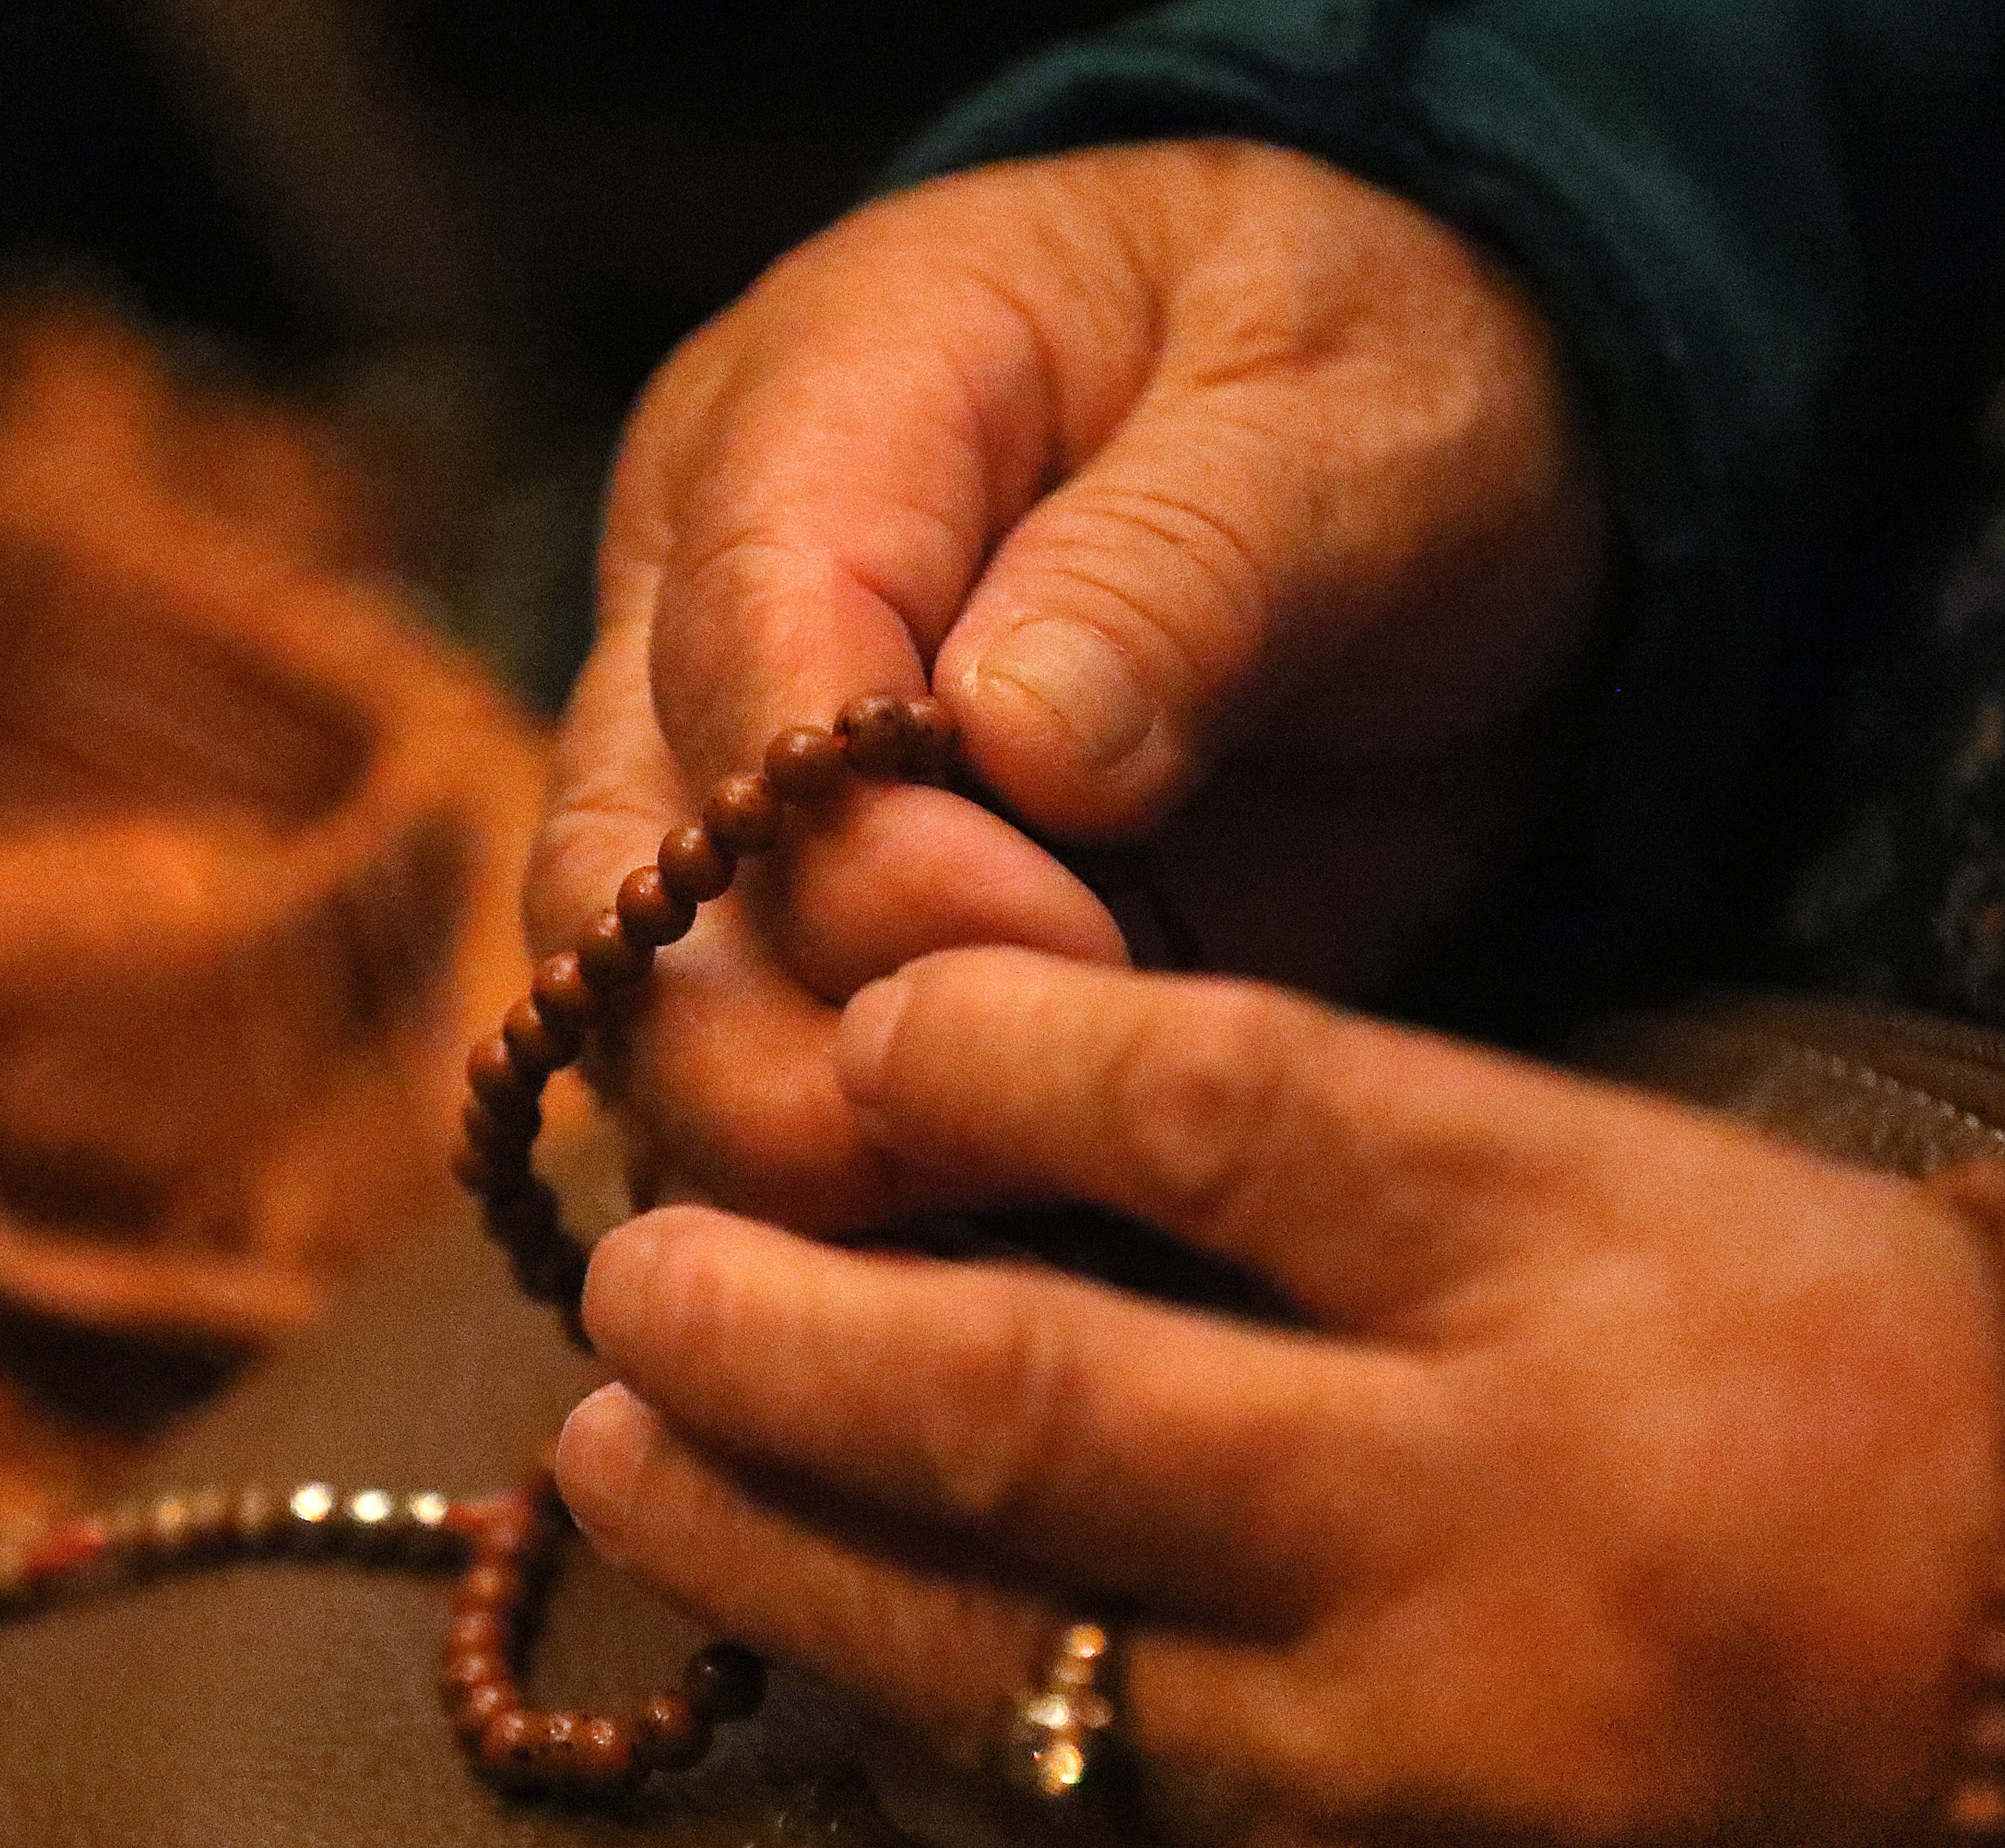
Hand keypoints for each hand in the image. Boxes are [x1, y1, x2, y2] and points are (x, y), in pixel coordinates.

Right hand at [531, 141, 1605, 1233]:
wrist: (1383, 494)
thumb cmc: (1359, 402)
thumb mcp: (1339, 414)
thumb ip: (1186, 561)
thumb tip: (1021, 742)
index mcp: (817, 419)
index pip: (733, 653)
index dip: (858, 836)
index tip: (1068, 925)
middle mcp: (713, 634)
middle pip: (620, 895)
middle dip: (789, 1054)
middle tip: (1028, 1112)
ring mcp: (740, 824)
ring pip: (650, 1048)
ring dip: (814, 1168)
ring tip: (1036, 1200)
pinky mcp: (816, 980)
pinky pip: (753, 1143)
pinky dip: (857, 1237)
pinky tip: (996, 1287)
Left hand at [553, 947, 2004, 1847]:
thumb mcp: (1780, 1244)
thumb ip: (1461, 1197)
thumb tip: (1111, 1145)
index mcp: (1616, 1275)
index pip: (1219, 1103)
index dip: (988, 1045)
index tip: (858, 1024)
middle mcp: (1488, 1526)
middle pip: (1030, 1386)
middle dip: (777, 1323)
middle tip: (630, 1262)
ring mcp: (1424, 1785)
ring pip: (986, 1645)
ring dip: (763, 1536)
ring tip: (612, 1445)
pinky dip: (906, 1746)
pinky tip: (802, 1665)